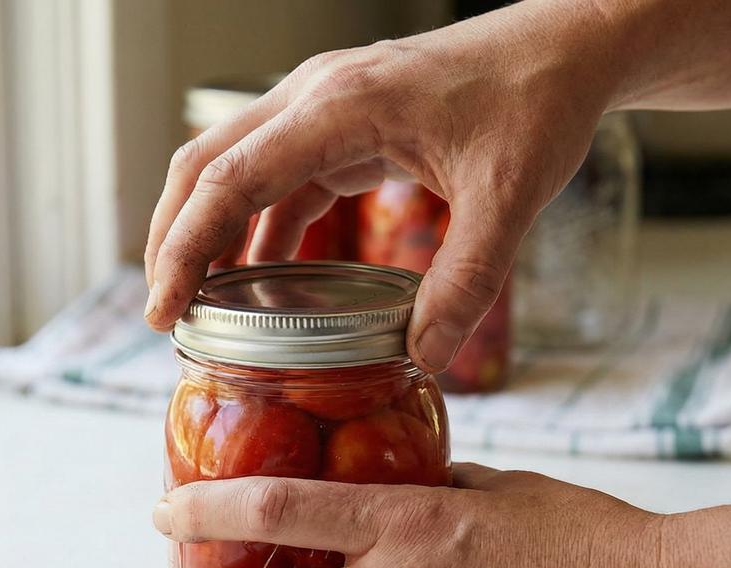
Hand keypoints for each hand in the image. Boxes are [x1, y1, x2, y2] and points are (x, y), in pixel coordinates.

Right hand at [142, 3, 618, 370]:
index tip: (164, 311)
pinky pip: (279, 175)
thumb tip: (423, 358)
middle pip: (205, 166)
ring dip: (207, 231)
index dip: (182, 248)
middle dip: (172, 240)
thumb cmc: (537, 102)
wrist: (566, 46)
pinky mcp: (343, 122)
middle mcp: (314, 97)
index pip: (227, 180)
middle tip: (166, 314)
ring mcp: (324, 106)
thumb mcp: (507, 200)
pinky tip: (261, 276)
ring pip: (232, 167)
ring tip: (200, 304)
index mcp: (338, 108)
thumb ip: (464, 283)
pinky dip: (257, 226)